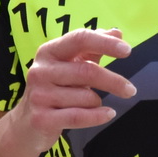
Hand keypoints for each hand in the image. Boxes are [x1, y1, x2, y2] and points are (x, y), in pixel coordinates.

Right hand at [7, 27, 135, 153]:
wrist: (27, 124)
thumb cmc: (55, 89)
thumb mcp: (70, 65)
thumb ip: (93, 48)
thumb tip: (117, 32)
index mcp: (49, 51)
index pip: (79, 39)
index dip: (105, 42)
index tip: (127, 50)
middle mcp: (40, 70)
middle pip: (87, 71)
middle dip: (113, 81)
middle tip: (130, 90)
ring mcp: (39, 95)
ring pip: (85, 97)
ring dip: (96, 102)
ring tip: (89, 104)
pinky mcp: (41, 118)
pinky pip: (78, 117)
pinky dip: (97, 116)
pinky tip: (107, 114)